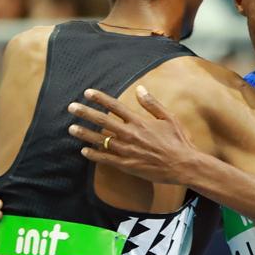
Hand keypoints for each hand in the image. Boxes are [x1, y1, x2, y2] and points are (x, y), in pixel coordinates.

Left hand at [67, 86, 199, 184]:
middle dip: (85, 113)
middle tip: (71, 107)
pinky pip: (106, 159)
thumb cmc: (178, 141)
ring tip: (71, 128)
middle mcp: (130, 135)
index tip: (87, 93)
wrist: (183, 165)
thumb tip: (140, 89)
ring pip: (101, 141)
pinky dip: (94, 155)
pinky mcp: (127, 165)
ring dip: (85, 134)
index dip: (100, 99)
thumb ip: (152, 104)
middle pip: (103, 122)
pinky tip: (84, 151)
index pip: (115, 106)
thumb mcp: (169, 118)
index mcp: (139, 122)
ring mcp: (127, 151)